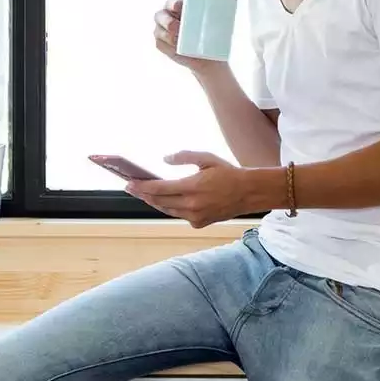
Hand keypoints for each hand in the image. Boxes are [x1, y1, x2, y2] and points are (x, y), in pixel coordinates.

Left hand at [125, 151, 254, 227]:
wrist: (249, 193)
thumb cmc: (228, 173)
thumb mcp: (207, 158)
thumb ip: (184, 157)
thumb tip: (164, 159)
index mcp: (192, 187)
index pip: (159, 188)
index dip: (142, 186)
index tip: (130, 183)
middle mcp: (192, 205)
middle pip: (159, 201)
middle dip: (143, 194)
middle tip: (131, 187)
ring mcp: (195, 216)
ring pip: (167, 210)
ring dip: (154, 202)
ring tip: (144, 194)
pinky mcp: (199, 223)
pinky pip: (179, 215)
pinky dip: (171, 208)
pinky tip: (165, 200)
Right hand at [153, 0, 224, 75]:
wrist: (208, 58)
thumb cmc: (211, 36)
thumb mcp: (216, 23)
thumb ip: (217, 12)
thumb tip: (228, 1)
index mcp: (178, 8)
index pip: (172, 3)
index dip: (173, 4)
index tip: (180, 7)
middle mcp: (166, 17)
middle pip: (160, 15)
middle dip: (167, 20)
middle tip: (178, 27)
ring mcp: (162, 31)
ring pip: (159, 31)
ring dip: (167, 35)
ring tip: (178, 40)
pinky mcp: (162, 44)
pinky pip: (160, 44)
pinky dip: (167, 46)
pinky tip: (174, 48)